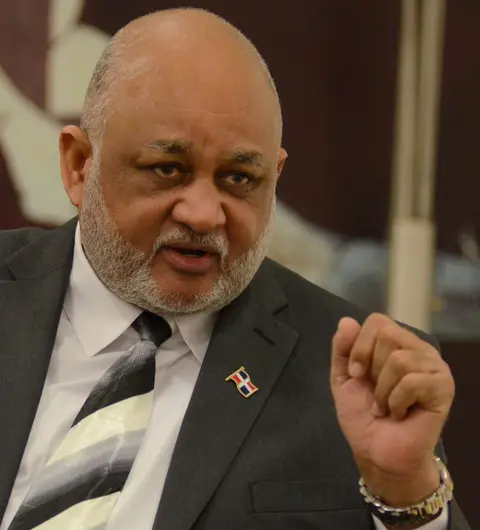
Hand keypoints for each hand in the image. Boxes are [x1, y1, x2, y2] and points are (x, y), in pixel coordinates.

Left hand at [330, 314, 454, 506]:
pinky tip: (399, 414)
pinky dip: (395, 402)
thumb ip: (343, 349)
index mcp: (396, 343)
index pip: (378, 321)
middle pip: (387, 335)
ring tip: (385, 407)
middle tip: (375, 393)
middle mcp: (418, 349)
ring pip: (399, 359)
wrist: (377, 453)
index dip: (360, 346)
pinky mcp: (443, 387)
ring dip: (382, 391)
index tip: (355, 373)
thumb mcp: (343, 378)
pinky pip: (412, 381)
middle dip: (372, 369)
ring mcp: (434, 367)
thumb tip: (346, 320)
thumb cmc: (362, 416)